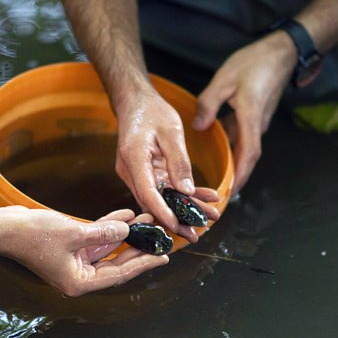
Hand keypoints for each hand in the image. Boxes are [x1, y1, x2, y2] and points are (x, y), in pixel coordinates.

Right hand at [7, 208, 168, 296]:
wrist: (5, 228)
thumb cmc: (34, 235)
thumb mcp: (75, 233)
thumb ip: (104, 233)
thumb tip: (127, 229)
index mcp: (79, 282)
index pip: (120, 274)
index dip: (143, 264)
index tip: (163, 257)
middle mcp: (78, 275)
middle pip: (117, 262)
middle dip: (138, 246)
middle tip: (159, 236)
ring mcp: (73, 261)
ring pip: (108, 248)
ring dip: (126, 233)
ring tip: (147, 219)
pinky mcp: (69, 247)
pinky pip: (96, 238)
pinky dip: (109, 227)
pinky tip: (126, 215)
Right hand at [115, 89, 219, 241]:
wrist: (135, 102)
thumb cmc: (151, 111)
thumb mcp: (171, 131)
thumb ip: (179, 161)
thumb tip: (187, 190)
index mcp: (134, 158)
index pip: (148, 193)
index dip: (163, 213)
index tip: (178, 226)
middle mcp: (131, 171)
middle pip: (153, 202)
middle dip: (176, 220)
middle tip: (196, 235)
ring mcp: (136, 174)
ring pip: (160, 199)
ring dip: (182, 210)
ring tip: (207, 219)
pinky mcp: (144, 174)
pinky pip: (163, 189)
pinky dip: (181, 196)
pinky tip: (202, 199)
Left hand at [191, 31, 297, 194]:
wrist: (282, 51)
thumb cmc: (255, 62)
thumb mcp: (224, 80)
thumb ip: (208, 104)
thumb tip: (198, 126)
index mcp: (251, 118)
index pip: (248, 154)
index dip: (240, 175)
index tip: (231, 192)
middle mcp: (257, 124)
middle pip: (247, 157)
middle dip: (236, 177)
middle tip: (220, 192)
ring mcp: (258, 121)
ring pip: (245, 146)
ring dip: (234, 162)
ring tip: (217, 174)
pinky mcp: (256, 115)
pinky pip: (243, 135)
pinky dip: (232, 144)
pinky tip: (218, 144)